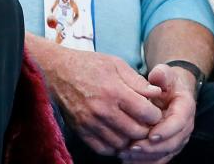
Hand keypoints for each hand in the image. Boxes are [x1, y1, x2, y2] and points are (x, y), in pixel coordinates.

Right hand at [26, 34, 163, 155]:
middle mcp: (102, 109)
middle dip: (146, 128)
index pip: (147, 114)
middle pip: (137, 132)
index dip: (155, 114)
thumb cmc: (87, 64)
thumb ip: (137, 80)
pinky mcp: (81, 131)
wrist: (56, 70)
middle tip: (144, 122)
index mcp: (114, 90)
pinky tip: (116, 135)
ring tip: (131, 128)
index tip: (152, 110)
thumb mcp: (115, 63)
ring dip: (130, 139)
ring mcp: (90, 123)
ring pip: (122, 144)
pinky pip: (104, 149)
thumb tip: (157, 94)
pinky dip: (114, 146)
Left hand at [119, 65, 196, 161]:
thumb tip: (157, 76)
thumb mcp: (165, 74)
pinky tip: (128, 161)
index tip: (151, 135)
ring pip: (165, 154)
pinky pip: (159, 158)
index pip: (178, 123)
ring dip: (146, 158)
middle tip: (132, 148)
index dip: (166, 130)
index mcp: (185, 108)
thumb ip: (161, 74)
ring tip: (125, 155)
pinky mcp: (168, 146)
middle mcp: (184, 127)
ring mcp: (177, 138)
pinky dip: (144, 162)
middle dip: (152, 148)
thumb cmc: (166, 82)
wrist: (171, 91)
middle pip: (172, 143)